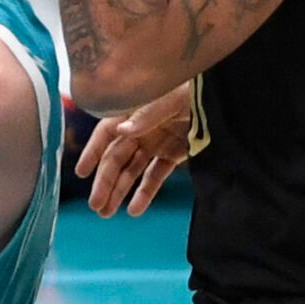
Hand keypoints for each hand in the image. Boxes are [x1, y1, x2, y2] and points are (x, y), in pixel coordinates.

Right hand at [74, 85, 193, 216]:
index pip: (107, 133)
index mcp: (134, 111)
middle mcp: (139, 129)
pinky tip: (135, 210)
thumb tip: (121, 131)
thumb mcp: (171, 100)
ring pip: (131, 171)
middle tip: (96, 205)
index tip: (81, 173)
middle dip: (105, 182)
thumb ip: (146, 115)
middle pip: (117, 158)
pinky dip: (145, 193)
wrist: (223, 98)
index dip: (93, 152)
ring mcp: (155, 143)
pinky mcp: (172, 154)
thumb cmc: (194, 90)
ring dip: (119, 191)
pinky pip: (155, 176)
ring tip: (106, 213)